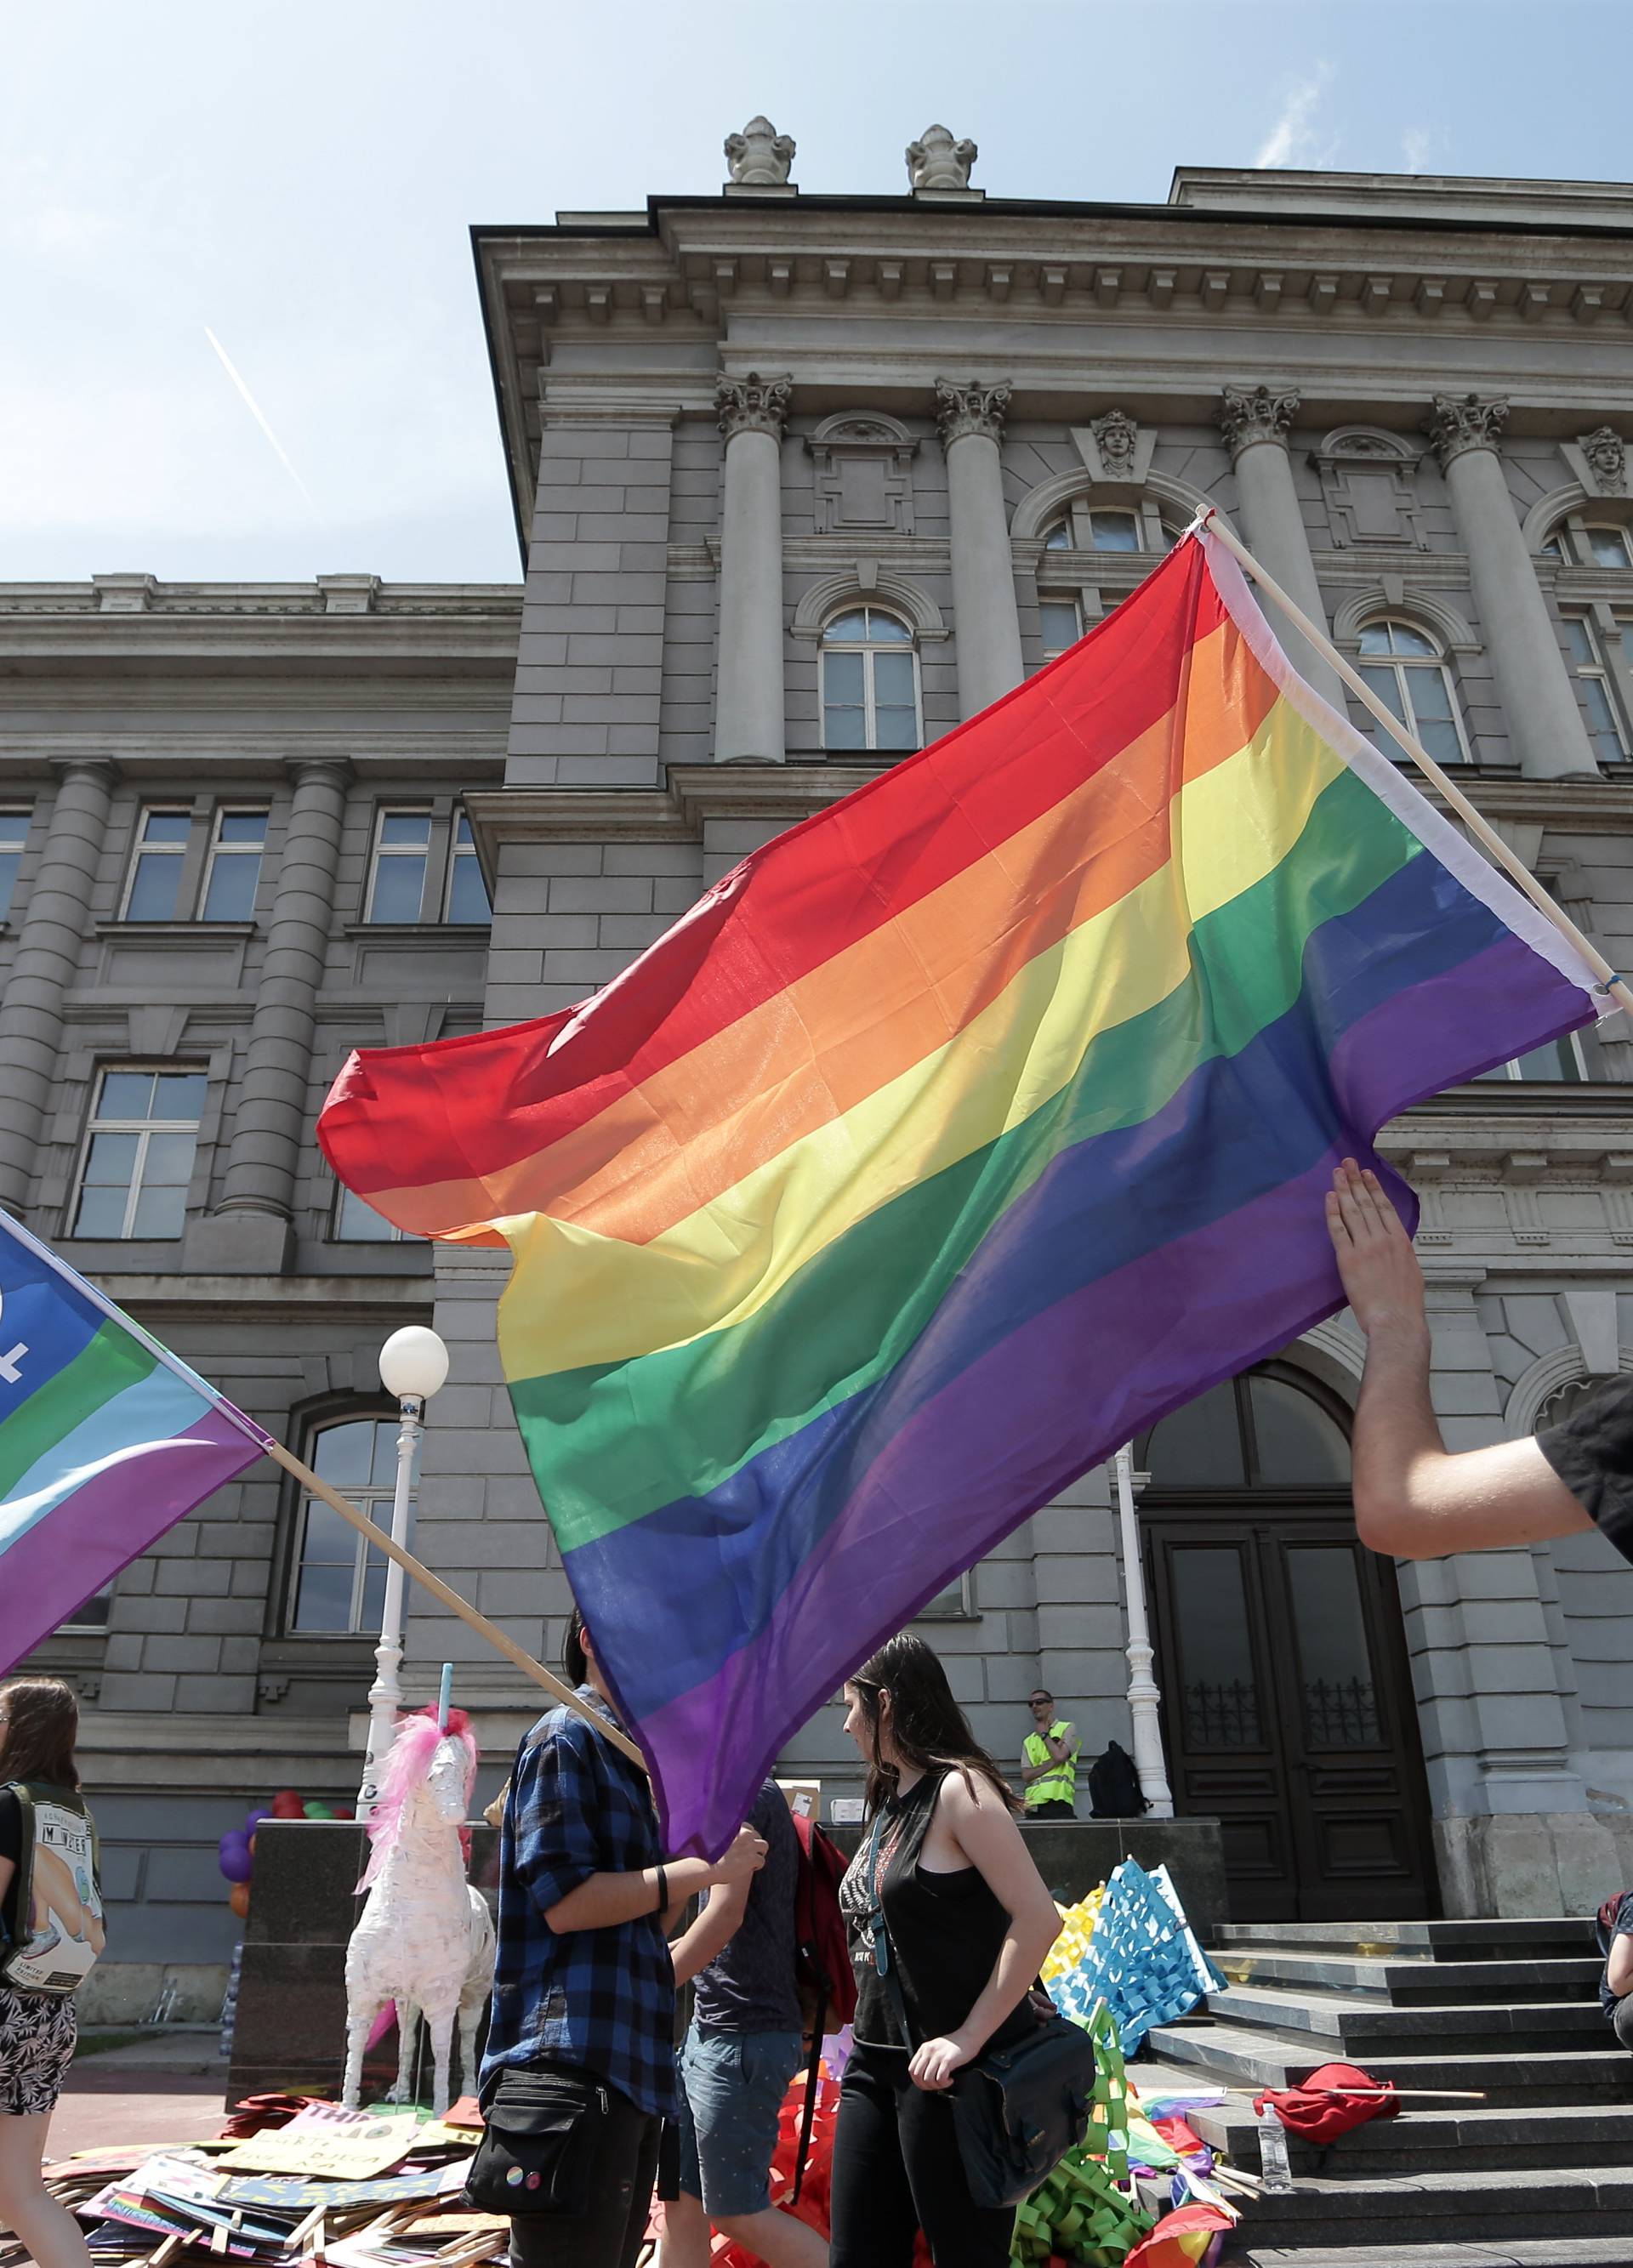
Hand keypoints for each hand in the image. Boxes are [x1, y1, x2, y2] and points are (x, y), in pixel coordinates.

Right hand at [711, 1825, 767, 1885]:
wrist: (708, 1867)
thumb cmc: (707, 1855)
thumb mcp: (715, 1838)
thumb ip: (725, 1835)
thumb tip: (729, 1839)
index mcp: (736, 1827)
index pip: (748, 1827)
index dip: (746, 1837)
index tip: (742, 1844)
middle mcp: (745, 1833)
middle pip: (757, 1835)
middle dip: (754, 1844)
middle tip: (747, 1853)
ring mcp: (750, 1845)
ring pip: (764, 1846)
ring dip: (759, 1853)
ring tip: (752, 1860)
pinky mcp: (753, 1858)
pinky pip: (762, 1860)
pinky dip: (757, 1865)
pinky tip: (750, 1869)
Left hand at [908, 2032, 973, 2090]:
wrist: (968, 2037)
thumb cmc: (954, 2045)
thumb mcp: (936, 2048)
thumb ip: (927, 2058)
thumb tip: (923, 2077)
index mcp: (924, 2048)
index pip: (912, 2069)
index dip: (917, 2081)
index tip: (926, 2085)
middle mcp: (928, 2051)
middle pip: (918, 2076)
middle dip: (926, 2086)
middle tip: (936, 2086)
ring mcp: (938, 2055)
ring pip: (928, 2079)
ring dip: (936, 2086)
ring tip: (944, 2083)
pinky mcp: (948, 2060)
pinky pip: (940, 2078)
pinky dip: (944, 2084)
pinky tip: (950, 2080)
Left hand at [1324, 1159, 1426, 1338]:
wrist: (1396, 1319)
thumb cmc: (1405, 1303)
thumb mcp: (1411, 1272)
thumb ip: (1401, 1254)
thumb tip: (1396, 1246)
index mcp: (1401, 1241)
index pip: (1385, 1207)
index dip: (1374, 1188)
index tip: (1367, 1174)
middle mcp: (1383, 1239)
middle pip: (1367, 1203)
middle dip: (1356, 1180)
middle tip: (1349, 1163)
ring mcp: (1365, 1247)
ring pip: (1352, 1211)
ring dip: (1343, 1189)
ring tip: (1337, 1173)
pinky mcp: (1349, 1258)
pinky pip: (1338, 1229)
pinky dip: (1332, 1212)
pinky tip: (1329, 1197)